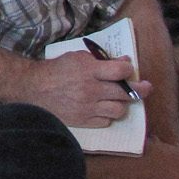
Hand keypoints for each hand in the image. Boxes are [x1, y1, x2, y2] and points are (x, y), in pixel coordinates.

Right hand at [19, 52, 145, 128]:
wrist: (35, 88)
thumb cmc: (57, 69)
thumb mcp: (78, 57)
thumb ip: (101, 59)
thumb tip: (124, 61)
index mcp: (89, 70)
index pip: (120, 71)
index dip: (128, 69)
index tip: (129, 70)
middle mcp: (91, 90)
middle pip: (125, 93)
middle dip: (139, 89)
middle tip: (144, 87)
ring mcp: (87, 107)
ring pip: (119, 110)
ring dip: (123, 104)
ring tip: (120, 99)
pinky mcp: (83, 121)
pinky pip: (106, 121)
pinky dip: (108, 115)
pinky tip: (104, 108)